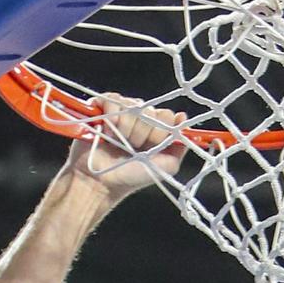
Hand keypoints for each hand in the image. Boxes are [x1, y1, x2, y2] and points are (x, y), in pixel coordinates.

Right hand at [65, 94, 187, 200]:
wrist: (101, 182)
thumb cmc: (130, 177)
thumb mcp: (166, 167)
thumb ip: (180, 146)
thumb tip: (183, 117)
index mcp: (155, 129)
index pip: (166, 115)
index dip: (160, 132)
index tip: (151, 147)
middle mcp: (139, 118)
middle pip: (150, 111)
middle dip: (142, 133)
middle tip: (132, 148)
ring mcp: (121, 111)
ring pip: (132, 106)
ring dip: (125, 128)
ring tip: (117, 143)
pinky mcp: (102, 108)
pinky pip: (113, 100)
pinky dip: (112, 116)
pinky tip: (108, 130)